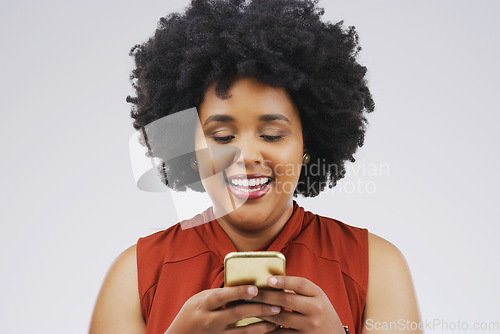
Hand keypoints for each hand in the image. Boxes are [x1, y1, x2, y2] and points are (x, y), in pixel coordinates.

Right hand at [165, 285, 280, 333]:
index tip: (255, 289)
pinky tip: (268, 331)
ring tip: (277, 319)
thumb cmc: (191, 313)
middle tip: (276, 304)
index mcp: (203, 305)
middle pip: (237, 314)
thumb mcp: (199, 299)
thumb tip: (242, 287)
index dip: (238, 292)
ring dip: (263, 325)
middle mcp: (210, 321)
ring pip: (243, 332)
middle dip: (258, 309)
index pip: (222, 297)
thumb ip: (218, 294)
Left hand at [249, 276, 344, 332]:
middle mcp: (316, 309)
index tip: (268, 279)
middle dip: (266, 296)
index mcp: (318, 294)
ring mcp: (310, 326)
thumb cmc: (319, 311)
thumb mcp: (315, 297)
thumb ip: (299, 290)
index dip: (284, 281)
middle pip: (287, 300)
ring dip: (262, 312)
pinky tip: (257, 324)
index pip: (300, 284)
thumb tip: (270, 282)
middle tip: (250, 293)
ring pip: (280, 317)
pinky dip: (268, 329)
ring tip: (250, 307)